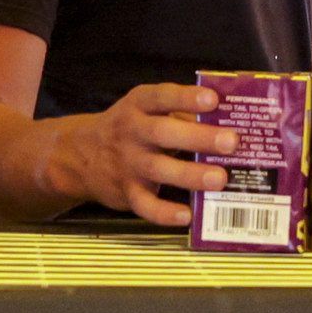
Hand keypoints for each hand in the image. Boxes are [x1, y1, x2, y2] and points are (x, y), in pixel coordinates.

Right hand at [62, 82, 235, 227]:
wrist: (80, 154)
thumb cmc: (130, 129)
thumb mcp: (147, 110)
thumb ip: (182, 113)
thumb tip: (228, 122)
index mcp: (139, 105)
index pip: (162, 97)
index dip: (187, 98)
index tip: (213, 100)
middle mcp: (133, 132)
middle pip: (163, 133)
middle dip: (198, 137)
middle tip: (230, 142)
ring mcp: (129, 163)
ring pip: (158, 169)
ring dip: (190, 175)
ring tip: (219, 179)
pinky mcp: (126, 192)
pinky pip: (145, 205)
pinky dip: (165, 213)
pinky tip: (187, 215)